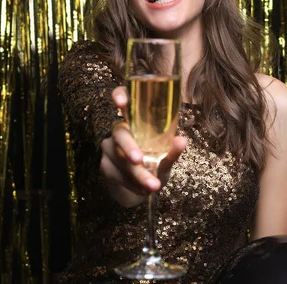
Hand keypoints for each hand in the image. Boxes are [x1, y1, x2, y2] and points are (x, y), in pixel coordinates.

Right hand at [99, 86, 185, 207]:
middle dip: (129, 147)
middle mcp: (120, 130)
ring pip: (119, 159)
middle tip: (139, 160)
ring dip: (137, 175)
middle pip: (119, 133)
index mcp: (136, 120)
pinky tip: (143, 190)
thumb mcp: (166, 158)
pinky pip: (116, 174)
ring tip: (153, 186)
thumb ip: (172, 150)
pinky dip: (132, 184)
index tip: (121, 102)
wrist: (140, 189)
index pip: (124, 99)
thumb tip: (182, 140)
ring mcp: (109, 147)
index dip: (120, 95)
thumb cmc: (155, 164)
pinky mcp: (105, 165)